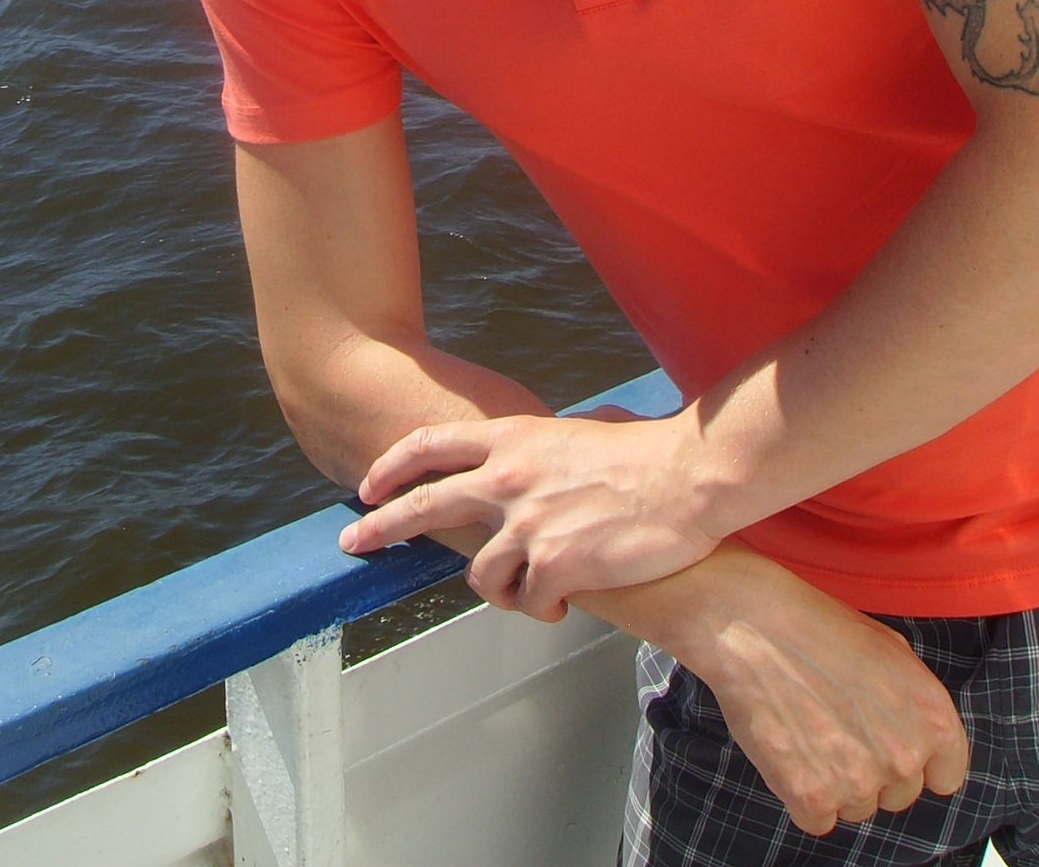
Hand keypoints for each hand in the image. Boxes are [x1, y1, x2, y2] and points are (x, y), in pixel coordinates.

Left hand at [338, 409, 719, 616]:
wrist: (685, 479)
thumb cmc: (643, 454)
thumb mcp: (575, 432)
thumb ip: (540, 447)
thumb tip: (535, 451)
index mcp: (511, 439)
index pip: (430, 445)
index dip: (392, 466)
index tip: (368, 485)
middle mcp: (507, 478)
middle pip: (424, 505)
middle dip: (381, 527)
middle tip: (353, 543)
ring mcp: (527, 523)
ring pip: (481, 575)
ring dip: (502, 590)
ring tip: (533, 590)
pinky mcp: (556, 563)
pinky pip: (530, 600)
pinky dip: (542, 608)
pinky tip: (565, 601)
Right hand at [651, 546, 970, 835]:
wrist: (751, 622)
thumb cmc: (816, 625)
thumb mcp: (890, 648)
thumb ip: (914, 703)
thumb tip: (915, 734)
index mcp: (933, 717)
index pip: (945, 775)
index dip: (916, 759)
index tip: (888, 743)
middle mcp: (905, 756)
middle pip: (898, 794)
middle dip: (872, 768)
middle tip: (835, 724)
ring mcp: (859, 781)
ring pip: (857, 807)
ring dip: (835, 781)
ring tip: (806, 729)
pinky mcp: (813, 797)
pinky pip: (818, 818)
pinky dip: (801, 792)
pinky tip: (788, 748)